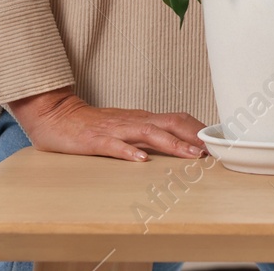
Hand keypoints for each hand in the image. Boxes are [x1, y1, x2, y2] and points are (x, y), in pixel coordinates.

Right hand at [8, 86, 205, 161]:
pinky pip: (114, 146)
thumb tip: (175, 143)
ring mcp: (115, 130)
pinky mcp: (95, 140)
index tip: (217, 141)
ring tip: (190, 155)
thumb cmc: (92, 125)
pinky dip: (129, 152)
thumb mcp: (125, 127)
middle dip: (193, 136)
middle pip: (170, 123)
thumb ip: (146, 133)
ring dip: (172, 144)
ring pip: (149, 133)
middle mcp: (133, 121)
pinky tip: (141, 160)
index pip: (177, 120)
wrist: (56, 115)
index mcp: (142, 119)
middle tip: (212, 150)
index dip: (198, 129)